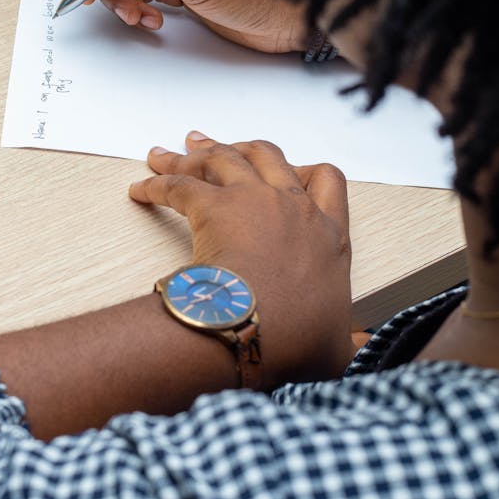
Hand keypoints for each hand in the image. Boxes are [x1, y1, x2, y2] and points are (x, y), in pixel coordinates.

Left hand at [129, 132, 353, 387]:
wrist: (259, 332)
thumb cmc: (296, 343)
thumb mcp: (337, 347)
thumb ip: (349, 343)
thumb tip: (358, 351)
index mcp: (330, 236)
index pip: (328, 182)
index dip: (307, 171)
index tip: (289, 171)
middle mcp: (294, 207)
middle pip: (268, 155)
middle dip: (240, 146)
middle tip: (212, 147)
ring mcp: (254, 200)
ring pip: (222, 157)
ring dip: (192, 154)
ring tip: (165, 154)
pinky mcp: (213, 206)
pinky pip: (178, 184)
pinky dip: (155, 183)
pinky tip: (140, 189)